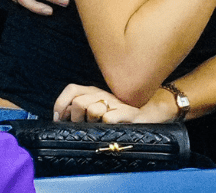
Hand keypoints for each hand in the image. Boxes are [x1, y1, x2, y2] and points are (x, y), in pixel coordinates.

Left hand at [54, 84, 177, 123]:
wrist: (154, 109)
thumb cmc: (124, 112)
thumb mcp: (102, 107)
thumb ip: (84, 109)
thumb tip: (63, 117)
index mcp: (96, 91)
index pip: (72, 89)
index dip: (61, 104)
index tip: (60, 119)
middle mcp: (105, 94)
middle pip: (79, 102)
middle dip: (76, 118)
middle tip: (84, 126)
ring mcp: (117, 103)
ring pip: (92, 109)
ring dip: (92, 121)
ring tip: (99, 126)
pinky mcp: (129, 113)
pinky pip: (109, 118)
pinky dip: (107, 123)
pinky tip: (111, 125)